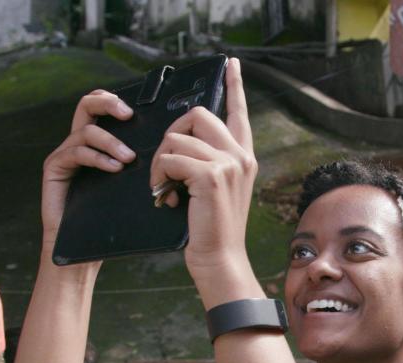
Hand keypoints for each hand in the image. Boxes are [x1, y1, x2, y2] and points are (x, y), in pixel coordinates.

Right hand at [40, 90, 136, 247]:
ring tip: (128, 158)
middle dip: (108, 103)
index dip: (117, 101)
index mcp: (97, 144)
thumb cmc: (111, 219)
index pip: (103, 109)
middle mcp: (79, 144)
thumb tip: (169, 148)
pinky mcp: (54, 168)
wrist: (84, 248)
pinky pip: (75, 152)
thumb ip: (142, 165)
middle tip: (128, 115)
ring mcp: (65, 155)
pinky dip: (97, 157)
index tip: (140, 112)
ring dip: (110, 141)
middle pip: (87, 104)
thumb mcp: (131, 186)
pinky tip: (114, 168)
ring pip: (86, 130)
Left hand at [148, 57, 257, 281]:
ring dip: (159, 163)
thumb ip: (208, 162)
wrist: (220, 259)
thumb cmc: (211, 229)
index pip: (239, 111)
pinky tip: (165, 198)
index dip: (234, 85)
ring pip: (177, 137)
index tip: (231, 63)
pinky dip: (159, 177)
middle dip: (171, 134)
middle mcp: (240, 155)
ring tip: (164, 189)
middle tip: (165, 165)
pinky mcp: (210, 176)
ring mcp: (228, 164)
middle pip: (196, 114)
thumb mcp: (215, 190)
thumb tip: (182, 141)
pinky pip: (170, 158)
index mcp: (243, 156)